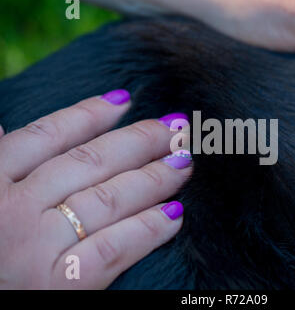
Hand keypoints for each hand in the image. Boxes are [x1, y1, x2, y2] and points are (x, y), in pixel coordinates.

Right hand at [0, 90, 191, 288]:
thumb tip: (3, 128)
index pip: (47, 136)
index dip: (89, 113)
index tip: (124, 99)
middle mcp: (13, 209)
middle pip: (91, 161)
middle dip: (140, 140)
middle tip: (176, 127)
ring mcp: (36, 246)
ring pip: (109, 199)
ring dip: (155, 177)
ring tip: (185, 162)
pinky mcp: (58, 286)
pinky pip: (113, 248)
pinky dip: (148, 228)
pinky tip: (175, 214)